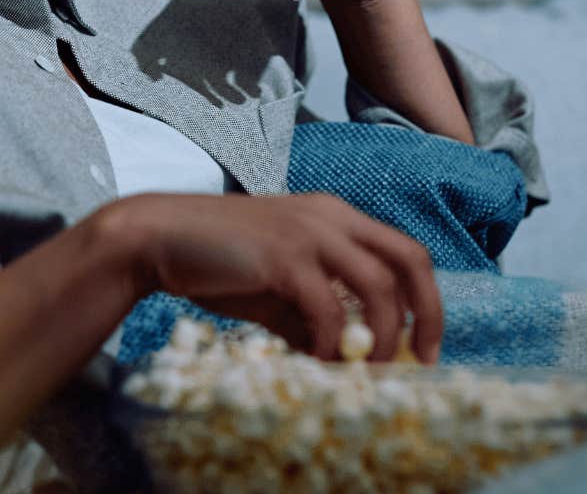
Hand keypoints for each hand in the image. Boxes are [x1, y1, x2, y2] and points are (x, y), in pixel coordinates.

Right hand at [109, 191, 441, 362]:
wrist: (160, 238)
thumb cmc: (217, 261)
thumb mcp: (277, 287)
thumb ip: (313, 313)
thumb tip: (345, 356)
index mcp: (336, 217)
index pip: (404, 252)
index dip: (425, 299)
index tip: (421, 344)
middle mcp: (331, 217)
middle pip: (409, 260)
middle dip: (427, 313)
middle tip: (419, 358)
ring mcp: (309, 232)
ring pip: (378, 285)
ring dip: (380, 336)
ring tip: (365, 368)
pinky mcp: (283, 255)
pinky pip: (329, 307)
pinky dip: (333, 342)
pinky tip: (320, 360)